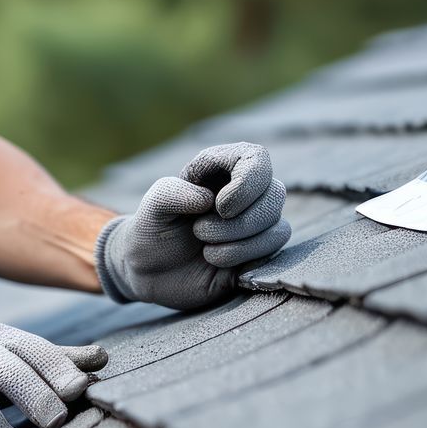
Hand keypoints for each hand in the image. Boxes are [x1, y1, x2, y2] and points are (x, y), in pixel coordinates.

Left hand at [95, 142, 289, 311]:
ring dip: (237, 243)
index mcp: (220, 169)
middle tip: (199, 230)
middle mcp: (244, 192)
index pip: (257, 158)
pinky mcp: (259, 251)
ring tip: (204, 246)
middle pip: (275, 194)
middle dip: (239, 221)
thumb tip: (208, 200)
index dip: (247, 182)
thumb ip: (172, 193)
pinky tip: (215, 259)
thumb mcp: (153, 205)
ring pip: (277, 226)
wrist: (149, 269)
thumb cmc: (153, 228)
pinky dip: (243, 257)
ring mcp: (255, 222)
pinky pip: (275, 250)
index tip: (219, 205)